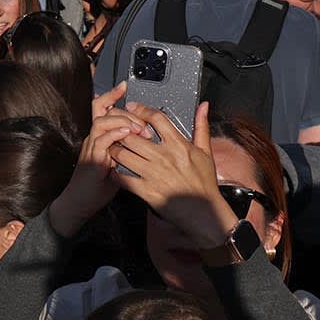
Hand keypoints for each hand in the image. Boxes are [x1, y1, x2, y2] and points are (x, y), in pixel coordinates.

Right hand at [48, 83, 137, 236]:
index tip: (123, 86)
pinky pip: (101, 141)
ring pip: (102, 122)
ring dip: (121, 121)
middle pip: (102, 111)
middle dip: (125, 111)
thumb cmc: (97, 187)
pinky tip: (126, 134)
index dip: (111, 95)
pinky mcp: (91, 160)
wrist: (80, 203)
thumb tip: (146, 142)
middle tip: (142, 120)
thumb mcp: (115, 164)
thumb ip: (125, 150)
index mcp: (99, 138)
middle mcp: (93, 139)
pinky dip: (114, 135)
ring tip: (137, 127)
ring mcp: (91, 148)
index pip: (102, 109)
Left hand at [101, 102, 236, 249]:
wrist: (203, 212)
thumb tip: (203, 106)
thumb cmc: (204, 183)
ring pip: (123, 154)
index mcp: (178, 145)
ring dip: (115, 150)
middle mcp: (164, 157)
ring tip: (114, 148)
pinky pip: (123, 177)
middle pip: (132, 135)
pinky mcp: (146, 190)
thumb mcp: (206, 152)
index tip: (132, 107)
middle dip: (121, 131)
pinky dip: (115, 172)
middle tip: (116, 130)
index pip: (156, 119)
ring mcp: (153, 174)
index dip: (141, 110)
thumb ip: (201, 127)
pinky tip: (115, 169)